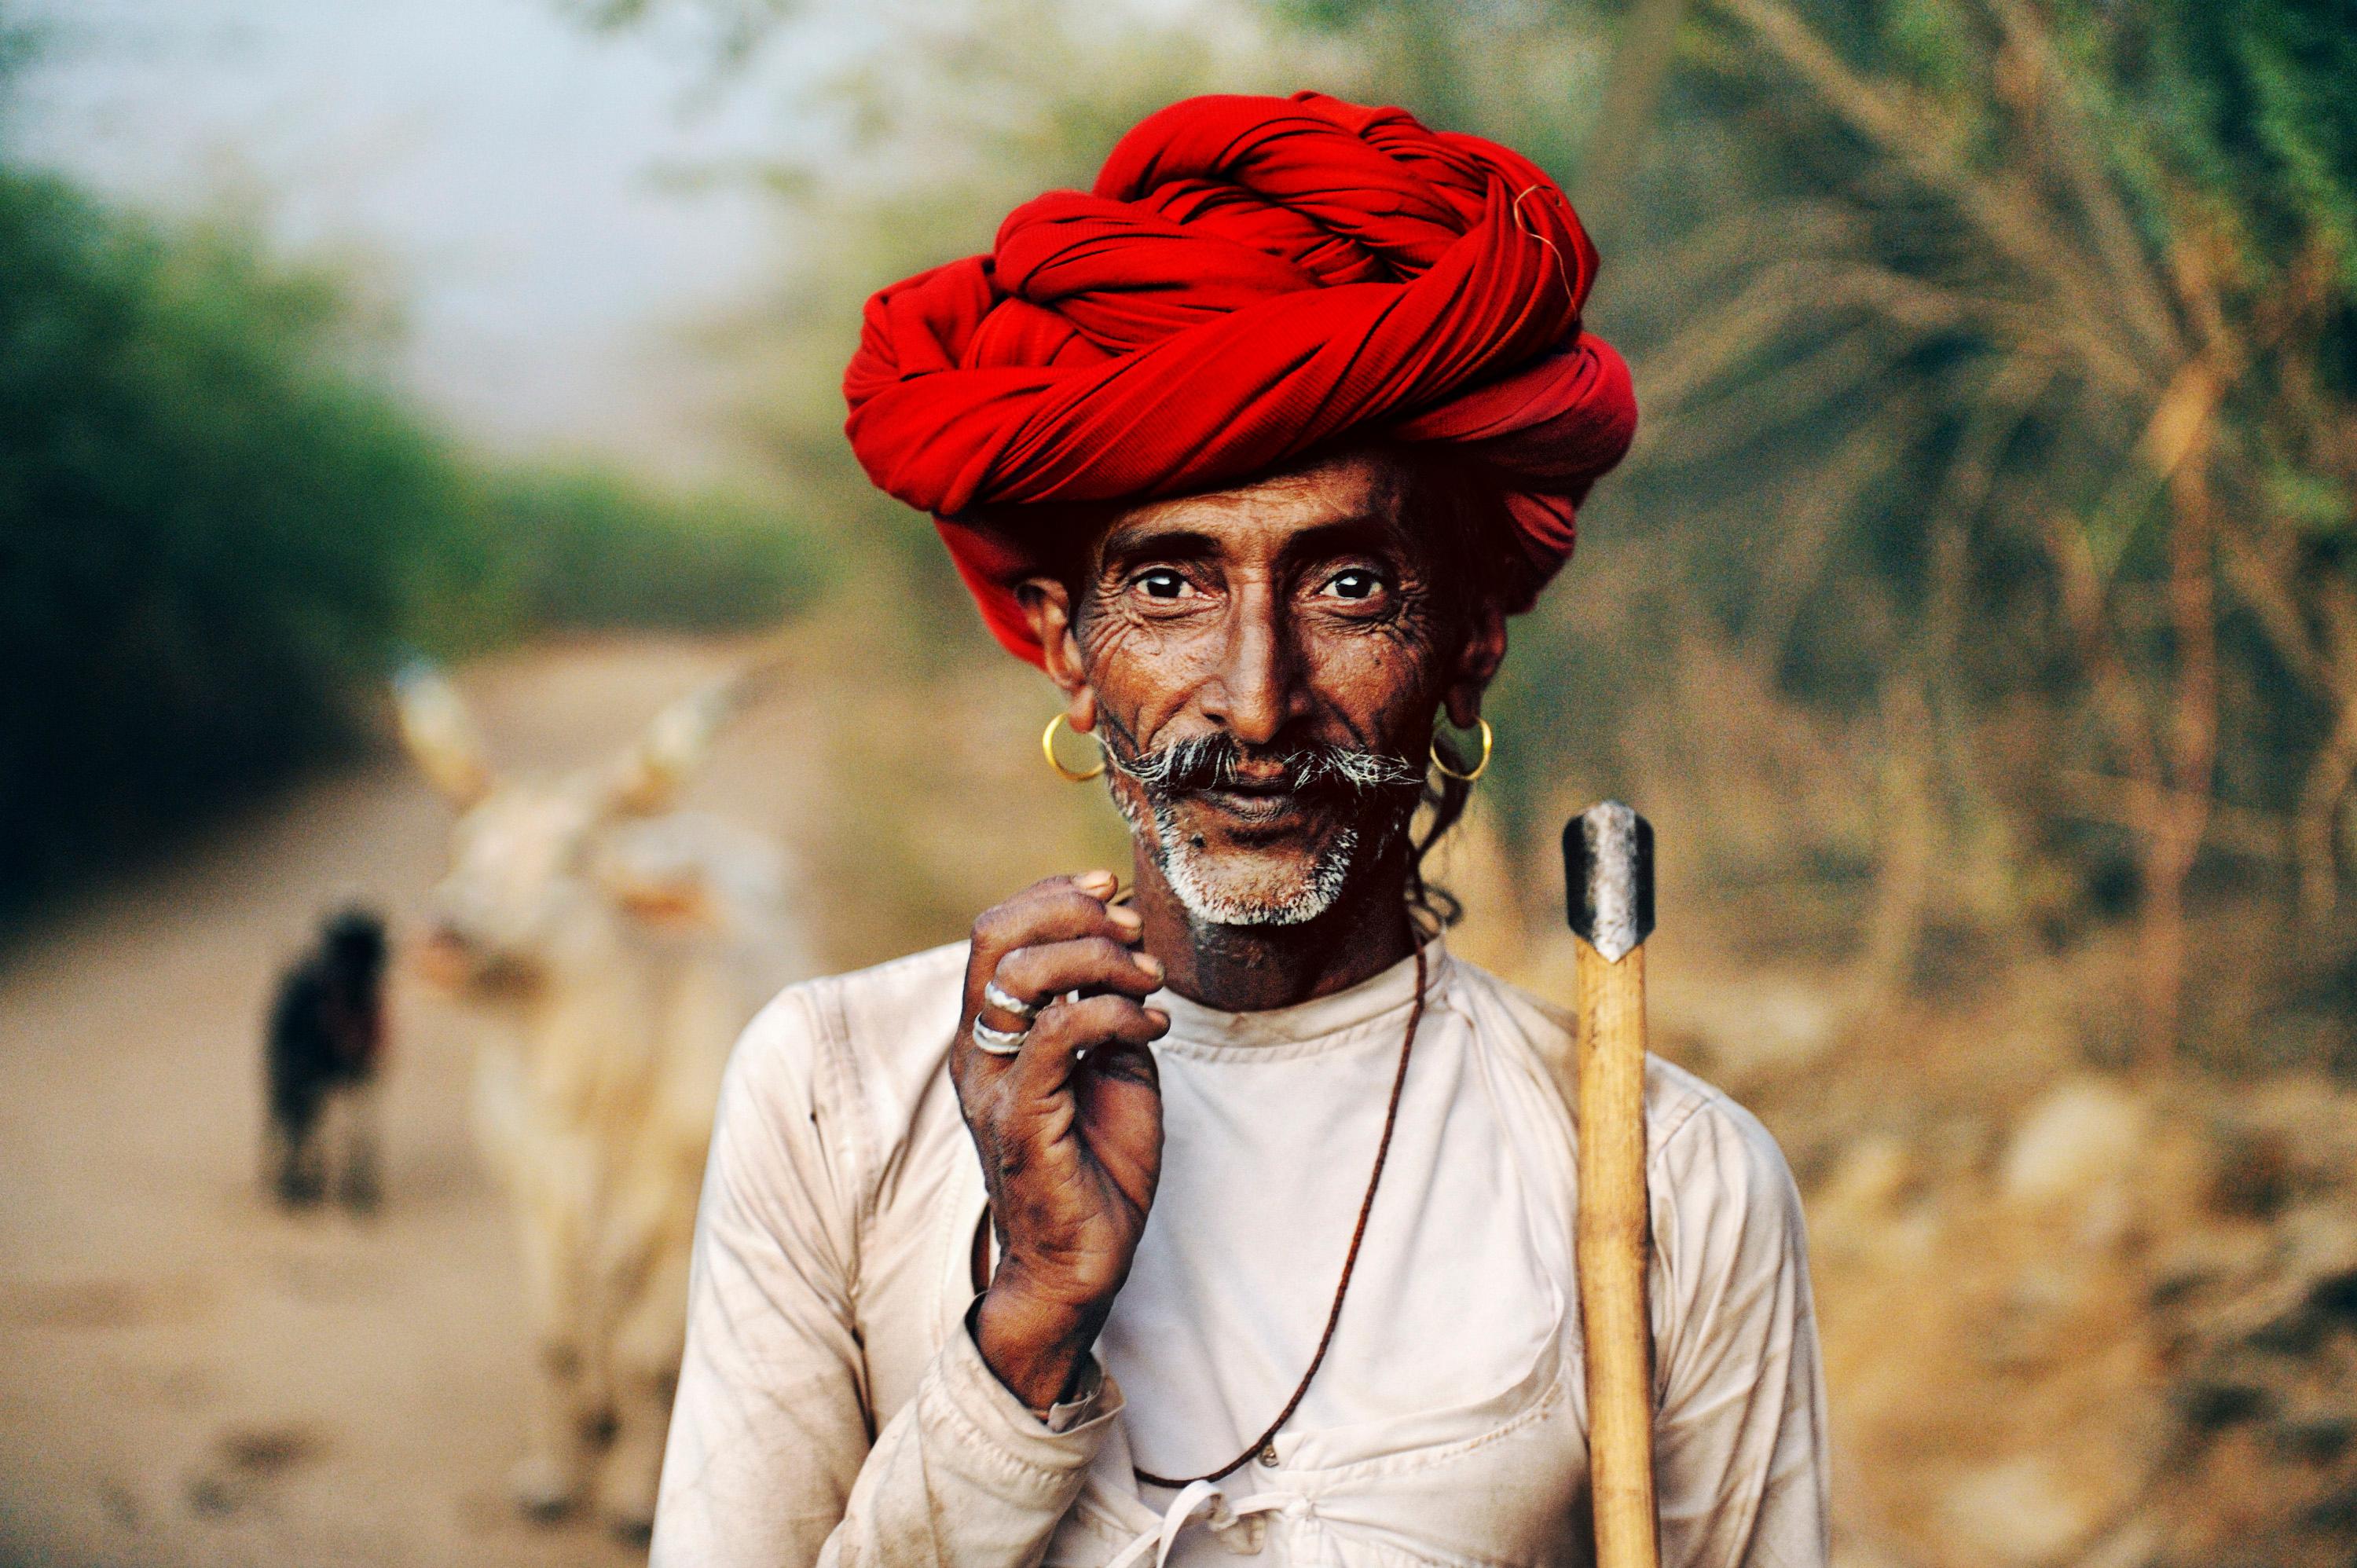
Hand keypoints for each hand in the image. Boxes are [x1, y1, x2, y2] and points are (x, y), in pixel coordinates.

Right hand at [955, 870, 1168, 1410]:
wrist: (1082, 1264)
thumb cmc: (1097, 1168)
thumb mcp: (1111, 1068)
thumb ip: (1106, 1009)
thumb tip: (1129, 951)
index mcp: (991, 1034)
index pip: (996, 934)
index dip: (1051, 896)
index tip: (1110, 891)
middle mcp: (978, 1052)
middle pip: (993, 937)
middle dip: (1070, 913)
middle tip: (1131, 930)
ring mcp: (992, 1084)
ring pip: (1021, 975)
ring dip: (1100, 960)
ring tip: (1149, 983)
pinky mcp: (1019, 1117)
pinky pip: (1057, 1034)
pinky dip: (1112, 1012)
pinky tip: (1151, 1027)